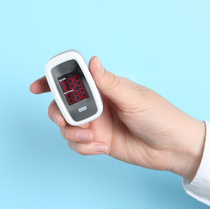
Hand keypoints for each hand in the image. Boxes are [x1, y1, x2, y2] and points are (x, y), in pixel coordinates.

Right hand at [30, 56, 205, 180]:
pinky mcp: (98, 142)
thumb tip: (93, 60)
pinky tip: (101, 147)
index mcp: (105, 88)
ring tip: (92, 136)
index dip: (53, 81)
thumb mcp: (134, 98)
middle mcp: (97, 105)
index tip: (37, 87)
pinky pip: (78, 144)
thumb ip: (109, 83)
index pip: (74, 80)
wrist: (172, 148)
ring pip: (67, 127)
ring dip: (73, 133)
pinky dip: (84, 147)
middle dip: (57, 113)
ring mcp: (96, 124)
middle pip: (63, 105)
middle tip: (64, 120)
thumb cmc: (160, 116)